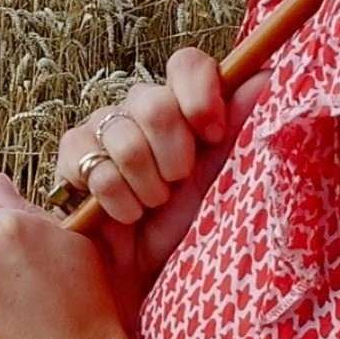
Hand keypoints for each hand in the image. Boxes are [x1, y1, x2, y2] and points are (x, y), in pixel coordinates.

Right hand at [53, 45, 261, 323]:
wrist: (143, 274)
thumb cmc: (185, 226)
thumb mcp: (219, 178)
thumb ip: (237, 125)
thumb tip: (267, 75)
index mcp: (182, 107)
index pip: (185, 64)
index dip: (198, 92)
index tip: (211, 132)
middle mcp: (140, 109)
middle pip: (154, 102)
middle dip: (172, 155)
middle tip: (176, 184)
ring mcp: (103, 128)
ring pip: (123, 138)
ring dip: (145, 185)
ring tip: (150, 206)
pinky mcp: (72, 154)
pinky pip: (92, 164)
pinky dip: (115, 198)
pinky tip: (122, 213)